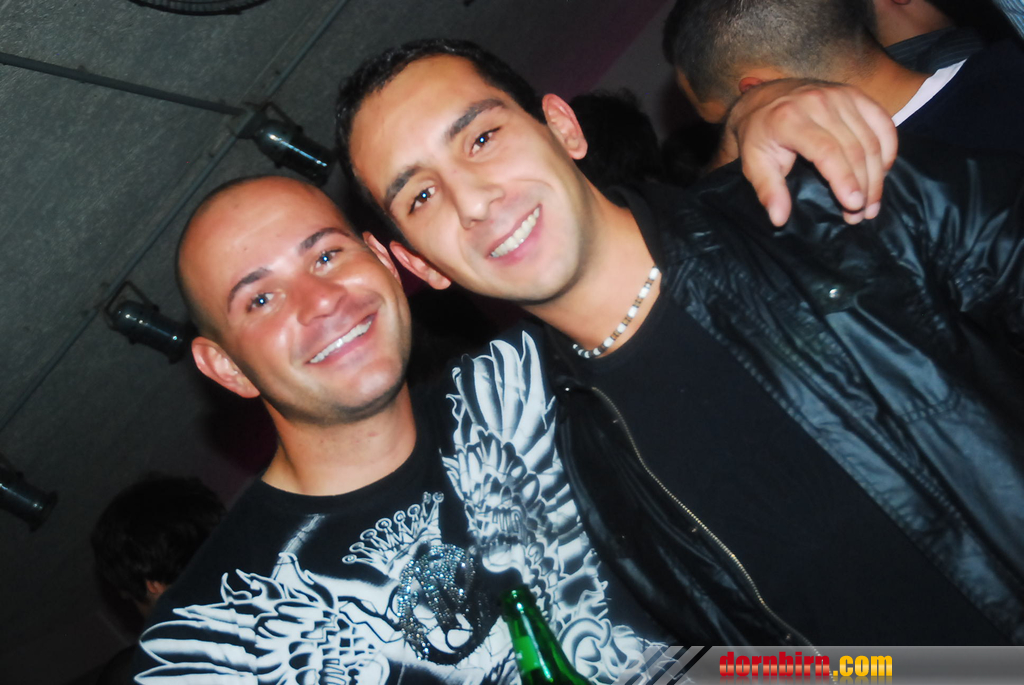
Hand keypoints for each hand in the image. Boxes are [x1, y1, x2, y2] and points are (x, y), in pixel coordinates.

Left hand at [717, 79, 897, 225]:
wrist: (763, 97)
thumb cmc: (759, 134)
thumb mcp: (753, 163)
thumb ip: (768, 190)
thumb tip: (779, 219)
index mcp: (790, 118)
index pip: (827, 151)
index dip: (844, 179)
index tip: (853, 205)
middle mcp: (818, 101)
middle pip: (854, 148)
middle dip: (863, 185)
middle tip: (862, 215)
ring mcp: (840, 94)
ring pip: (871, 138)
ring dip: (878, 174)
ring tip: (872, 203)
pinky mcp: (855, 94)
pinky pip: (883, 122)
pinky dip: (888, 149)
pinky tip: (883, 172)